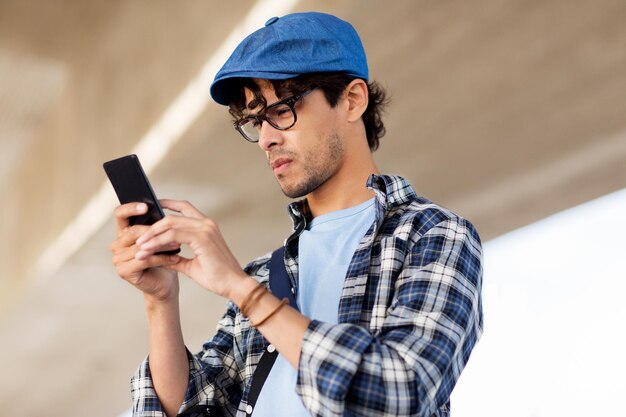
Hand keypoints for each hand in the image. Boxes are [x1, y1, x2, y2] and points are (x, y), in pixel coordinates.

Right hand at [111, 203, 180, 300]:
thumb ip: (157, 225)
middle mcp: (117, 244)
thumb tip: (164, 205)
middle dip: (155, 231)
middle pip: (133, 230)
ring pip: (141, 246)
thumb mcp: (161, 238)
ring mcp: (117, 258)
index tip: (146, 206)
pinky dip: (162, 259)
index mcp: (124, 232)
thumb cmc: (164, 258)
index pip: (120, 214)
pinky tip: (175, 259)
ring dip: (162, 245)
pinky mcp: (123, 271)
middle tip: (176, 230)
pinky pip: (144, 260)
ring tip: (179, 245)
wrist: (165, 284)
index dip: (131, 208)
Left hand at [134, 199, 248, 298]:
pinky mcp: (202, 238)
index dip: (167, 205)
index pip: (184, 208)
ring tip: (139, 245)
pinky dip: (158, 242)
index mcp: (206, 227)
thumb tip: (160, 258)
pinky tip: (148, 249)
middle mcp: (206, 224)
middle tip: (138, 237)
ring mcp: (205, 229)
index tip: (151, 209)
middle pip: (173, 215)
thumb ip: (176, 258)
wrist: (234, 285)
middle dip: (153, 226)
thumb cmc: (218, 277)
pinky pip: (173, 235)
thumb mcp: (191, 265)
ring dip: (152, 235)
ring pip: (170, 223)